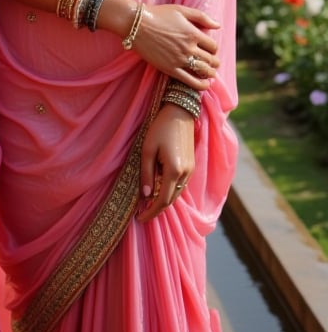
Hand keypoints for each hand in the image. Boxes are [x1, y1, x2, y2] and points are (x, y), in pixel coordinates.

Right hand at [134, 4, 219, 90]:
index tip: (209, 50)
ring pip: (204, 71)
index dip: (214, 49)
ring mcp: (180, 59)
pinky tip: (204, 84)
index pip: (213, 46)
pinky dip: (201, 85)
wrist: (136, 24)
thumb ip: (201, 17)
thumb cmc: (158, 14)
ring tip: (208, 73)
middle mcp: (189, 48)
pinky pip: (190, 81)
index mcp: (194, 33)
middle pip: (211, 60)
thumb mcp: (181, 10)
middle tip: (211, 62)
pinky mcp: (170, 69)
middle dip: (214, 62)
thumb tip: (218, 25)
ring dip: (210, 73)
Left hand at [136, 103, 194, 221]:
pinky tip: (159, 187)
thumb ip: (147, 173)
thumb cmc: (160, 128)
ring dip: (164, 199)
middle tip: (141, 213)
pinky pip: (180, 184)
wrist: (180, 112)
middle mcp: (186, 174)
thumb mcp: (147, 150)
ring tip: (148, 202)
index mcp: (174, 171)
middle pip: (171, 199)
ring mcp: (191, 170)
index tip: (138, 219)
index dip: (151, 212)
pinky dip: (170, 190)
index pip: (162, 201)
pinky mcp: (191, 164)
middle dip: (157, 208)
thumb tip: (146, 196)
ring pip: (177, 192)